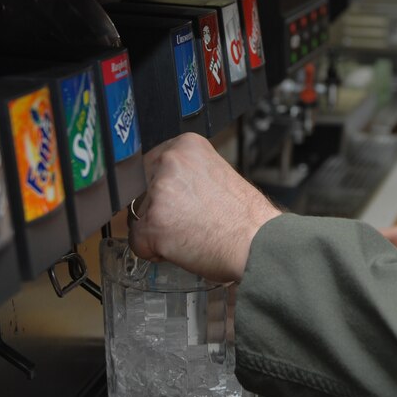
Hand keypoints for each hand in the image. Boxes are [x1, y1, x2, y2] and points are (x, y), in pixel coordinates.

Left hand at [128, 133, 280, 281]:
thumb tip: (164, 188)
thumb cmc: (245, 217)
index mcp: (186, 145)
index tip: (177, 200)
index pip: (150, 165)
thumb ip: (186, 174)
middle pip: (141, 189)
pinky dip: (155, 251)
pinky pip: (138, 243)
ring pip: (138, 216)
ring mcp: (159, 192)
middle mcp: (169, 162)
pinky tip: (181, 248)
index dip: (162, 188)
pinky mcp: (152, 224)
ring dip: (157, 230)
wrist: (258, 242)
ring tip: (190, 233)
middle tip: (188, 220)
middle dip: (158, 208)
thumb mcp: (216, 175)